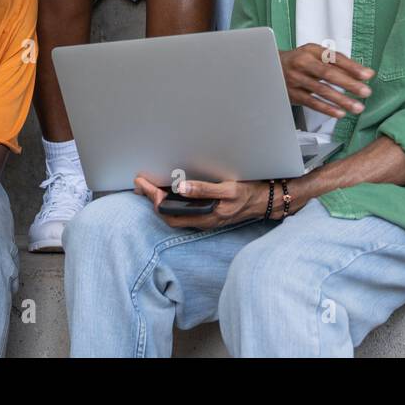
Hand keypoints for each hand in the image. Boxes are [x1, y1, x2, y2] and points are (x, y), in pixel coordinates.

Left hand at [135, 175, 264, 228]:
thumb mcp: (228, 189)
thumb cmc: (248, 194)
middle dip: (150, 199)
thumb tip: (181, 187)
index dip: (153, 198)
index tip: (144, 184)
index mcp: (204, 217)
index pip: (169, 212)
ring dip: (158, 200)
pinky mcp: (207, 213)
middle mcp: (201, 221)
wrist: (266, 201)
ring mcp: (203, 218)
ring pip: (173, 214)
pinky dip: (170, 201)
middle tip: (139, 184)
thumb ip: (204, 189)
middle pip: (167, 215)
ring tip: (147, 186)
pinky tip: (167, 191)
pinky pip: (182, 211)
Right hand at [279, 43, 373, 119]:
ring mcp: (296, 79)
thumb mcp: (316, 54)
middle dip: (349, 84)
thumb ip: (338, 62)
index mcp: (311, 51)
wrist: (271, 66)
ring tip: (357, 107)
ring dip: (341, 100)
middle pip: (328, 74)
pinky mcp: (293, 94)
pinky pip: (312, 102)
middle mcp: (303, 63)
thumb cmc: (300, 60)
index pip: (335, 58)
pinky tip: (339, 113)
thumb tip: (363, 73)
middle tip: (365, 92)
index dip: (352, 67)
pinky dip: (327, 109)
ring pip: (321, 90)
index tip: (367, 75)